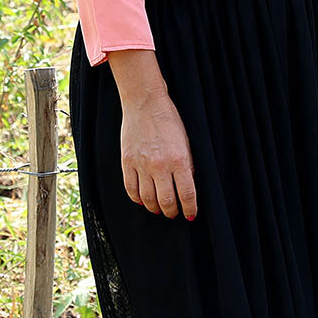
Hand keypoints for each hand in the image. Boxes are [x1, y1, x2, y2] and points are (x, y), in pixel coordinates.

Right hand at [118, 91, 196, 219]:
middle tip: (174, 213)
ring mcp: (141, 165)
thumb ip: (188, 164)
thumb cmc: (169, 120)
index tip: (191, 214)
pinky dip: (137, 199)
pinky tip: (143, 200)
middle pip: (166, 201)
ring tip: (159, 209)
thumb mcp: (187, 141)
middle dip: (172, 211)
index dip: (190, 208)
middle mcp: (160, 166)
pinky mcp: (127, 162)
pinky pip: (131, 189)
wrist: (145, 104)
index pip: (187, 193)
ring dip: (155, 208)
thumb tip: (188, 185)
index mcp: (179, 160)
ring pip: (148, 199)